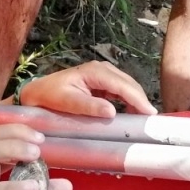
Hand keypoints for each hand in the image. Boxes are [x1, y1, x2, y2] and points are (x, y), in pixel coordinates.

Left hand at [18, 61, 156, 117]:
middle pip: (128, 84)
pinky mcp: (101, 82)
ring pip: (126, 86)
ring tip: (144, 117)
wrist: (37, 92)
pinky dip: (128, 100)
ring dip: (136, 100)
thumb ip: (89, 106)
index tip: (149, 113)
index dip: (138, 99)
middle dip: (141, 99)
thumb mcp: (67, 102)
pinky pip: (120, 90)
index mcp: (95, 71)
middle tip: (152, 119)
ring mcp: (102, 74)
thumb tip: (112, 111)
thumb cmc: (50, 96)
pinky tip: (132, 112)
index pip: (122, 85)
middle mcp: (102, 69)